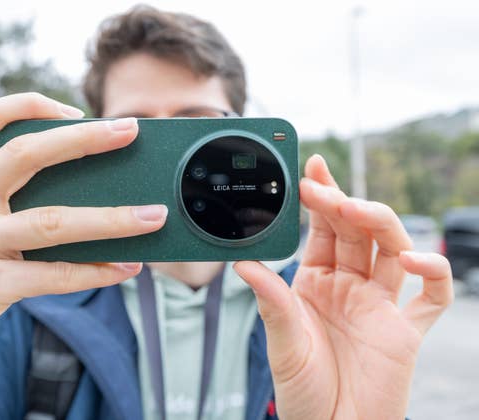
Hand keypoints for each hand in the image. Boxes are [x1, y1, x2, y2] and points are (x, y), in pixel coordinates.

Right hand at [0, 93, 167, 411]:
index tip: (78, 112)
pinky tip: (125, 269)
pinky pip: (53, 275)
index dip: (32, 106)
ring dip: (113, 219)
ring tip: (153, 217)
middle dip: (84, 139)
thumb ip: (12, 207)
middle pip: (25, 153)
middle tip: (130, 130)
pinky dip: (96, 272)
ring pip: (53, 221)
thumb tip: (96, 197)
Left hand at [234, 154, 452, 419]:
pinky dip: (433, 272)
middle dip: (344, 204)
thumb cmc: (303, 390)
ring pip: (392, 248)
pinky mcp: (406, 330)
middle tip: (325, 189)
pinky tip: (414, 259)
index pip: (322, 228)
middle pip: (356, 230)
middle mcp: (349, 286)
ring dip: (380, 224)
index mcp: (316, 281)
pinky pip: (432, 295)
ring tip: (355, 210)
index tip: (310, 169)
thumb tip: (244, 262)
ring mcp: (379, 304)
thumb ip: (270, 301)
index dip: (320, 197)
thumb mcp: (282, 342)